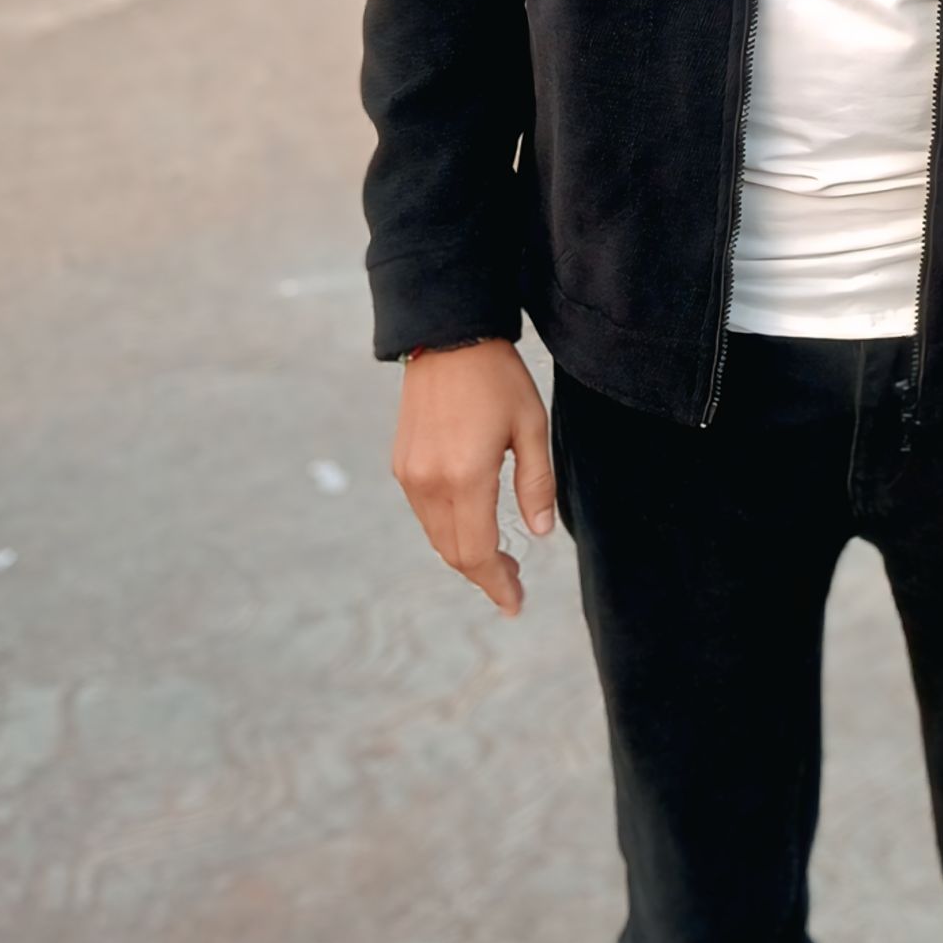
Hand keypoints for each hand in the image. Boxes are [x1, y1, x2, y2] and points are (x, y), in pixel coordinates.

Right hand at [391, 338, 555, 616]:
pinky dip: (450, 531)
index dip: (497, 583)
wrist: (446, 338)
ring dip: (466, 555)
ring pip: (437, 537)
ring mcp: (410, 475)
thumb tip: (540, 534)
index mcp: (465, 477)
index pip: (478, 552)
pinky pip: (426, 515)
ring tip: (501, 559)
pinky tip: (474, 525)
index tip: (516, 603)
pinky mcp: (402, 465)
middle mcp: (429, 483)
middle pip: (454, 552)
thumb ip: (537, 484)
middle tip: (515, 584)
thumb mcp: (532, 426)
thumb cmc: (497, 378)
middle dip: (485, 575)